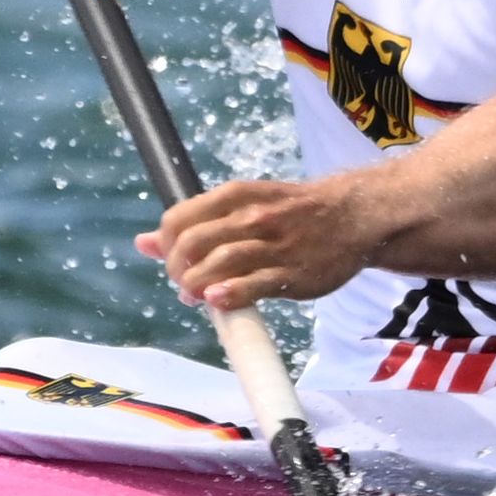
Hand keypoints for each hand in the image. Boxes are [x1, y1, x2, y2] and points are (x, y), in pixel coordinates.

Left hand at [139, 173, 384, 313]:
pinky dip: (229, 293)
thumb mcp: (243, 204)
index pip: (178, 219)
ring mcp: (273, 245)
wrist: (352, 214)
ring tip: (197, 296)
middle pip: (193, 244)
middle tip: (184, 283)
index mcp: (236, 196)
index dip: (167, 246)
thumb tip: (143, 244)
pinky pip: (254, 284)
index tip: (174, 260)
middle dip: (178, 269)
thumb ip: (196, 223)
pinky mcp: (292, 273)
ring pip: (219, 264)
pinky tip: (216, 300)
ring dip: (197, 285)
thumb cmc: (292, 211)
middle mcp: (252, 217)